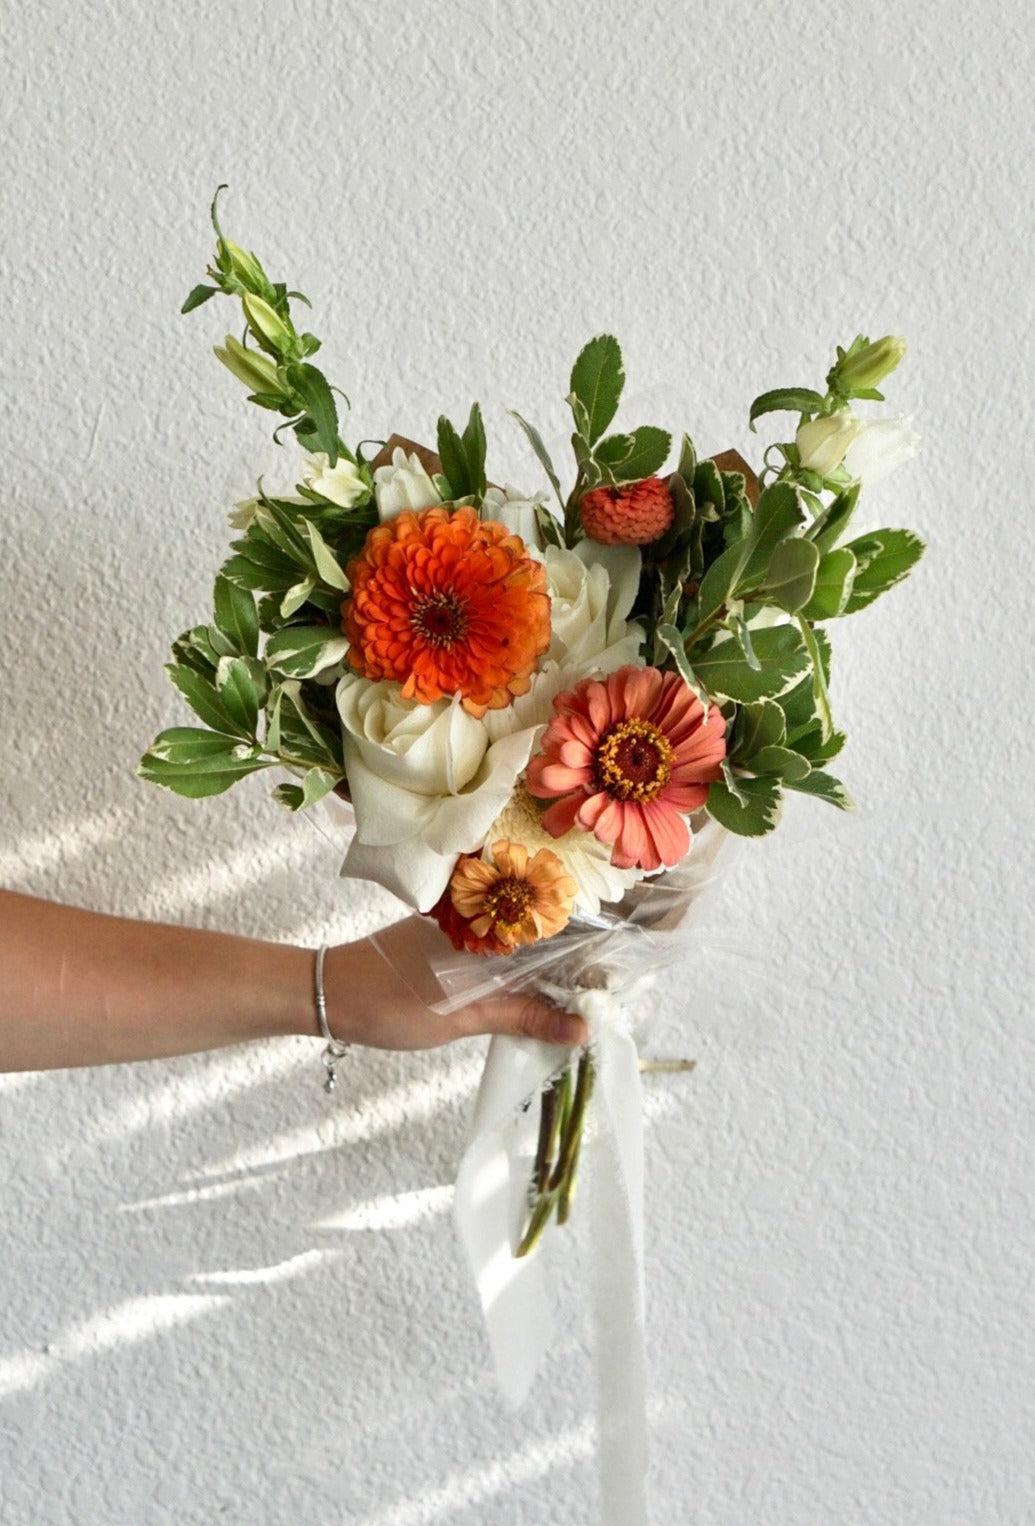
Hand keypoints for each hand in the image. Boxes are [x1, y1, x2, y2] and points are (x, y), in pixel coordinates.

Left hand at [322, 916, 587, 1051]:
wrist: (330, 994)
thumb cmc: (391, 1002)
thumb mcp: (462, 1015)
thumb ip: (523, 1016)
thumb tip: (581, 1028)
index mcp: (487, 923)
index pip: (555, 930)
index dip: (589, 958)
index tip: (613, 989)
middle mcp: (481, 917)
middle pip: (544, 939)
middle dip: (573, 971)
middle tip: (600, 1006)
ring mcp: (468, 931)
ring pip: (524, 949)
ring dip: (549, 977)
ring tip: (577, 1008)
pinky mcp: (455, 946)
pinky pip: (501, 956)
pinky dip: (521, 977)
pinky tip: (535, 1001)